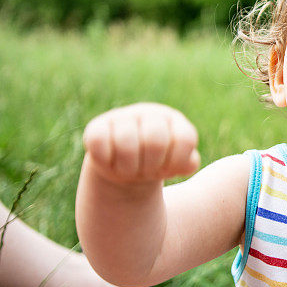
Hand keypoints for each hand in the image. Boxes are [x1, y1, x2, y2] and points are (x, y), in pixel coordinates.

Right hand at [83, 103, 199, 184]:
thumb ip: (186, 164)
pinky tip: (110, 162)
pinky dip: (105, 159)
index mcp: (174, 121)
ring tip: (129, 170)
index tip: (167, 169)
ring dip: (128, 168)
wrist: (125, 169)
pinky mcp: (97, 126)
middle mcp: (150, 113)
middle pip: (155, 141)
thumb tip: (189, 162)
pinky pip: (99, 141)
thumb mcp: (174, 166)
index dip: (175, 163)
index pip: (184, 139)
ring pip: (126, 142)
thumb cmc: (154, 166)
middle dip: (151, 166)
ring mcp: (123, 117)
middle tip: (145, 172)